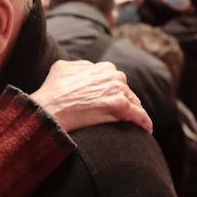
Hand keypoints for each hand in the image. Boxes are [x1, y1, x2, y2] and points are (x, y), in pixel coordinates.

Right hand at [30, 60, 151, 133]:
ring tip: (136, 125)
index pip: (115, 80)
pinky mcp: (121, 106)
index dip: (114, 92)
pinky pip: (139, 115)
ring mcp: (118, 90)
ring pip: (134, 102)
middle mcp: (113, 75)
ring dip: (135, 112)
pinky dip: (144, 122)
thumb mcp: (63, 67)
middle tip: (122, 116)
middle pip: (127, 91)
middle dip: (125, 102)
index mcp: (103, 67)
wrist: (50, 109)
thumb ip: (81, 66)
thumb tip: (88, 68)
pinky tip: (147, 130)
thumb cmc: (53, 90)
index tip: (112, 101)